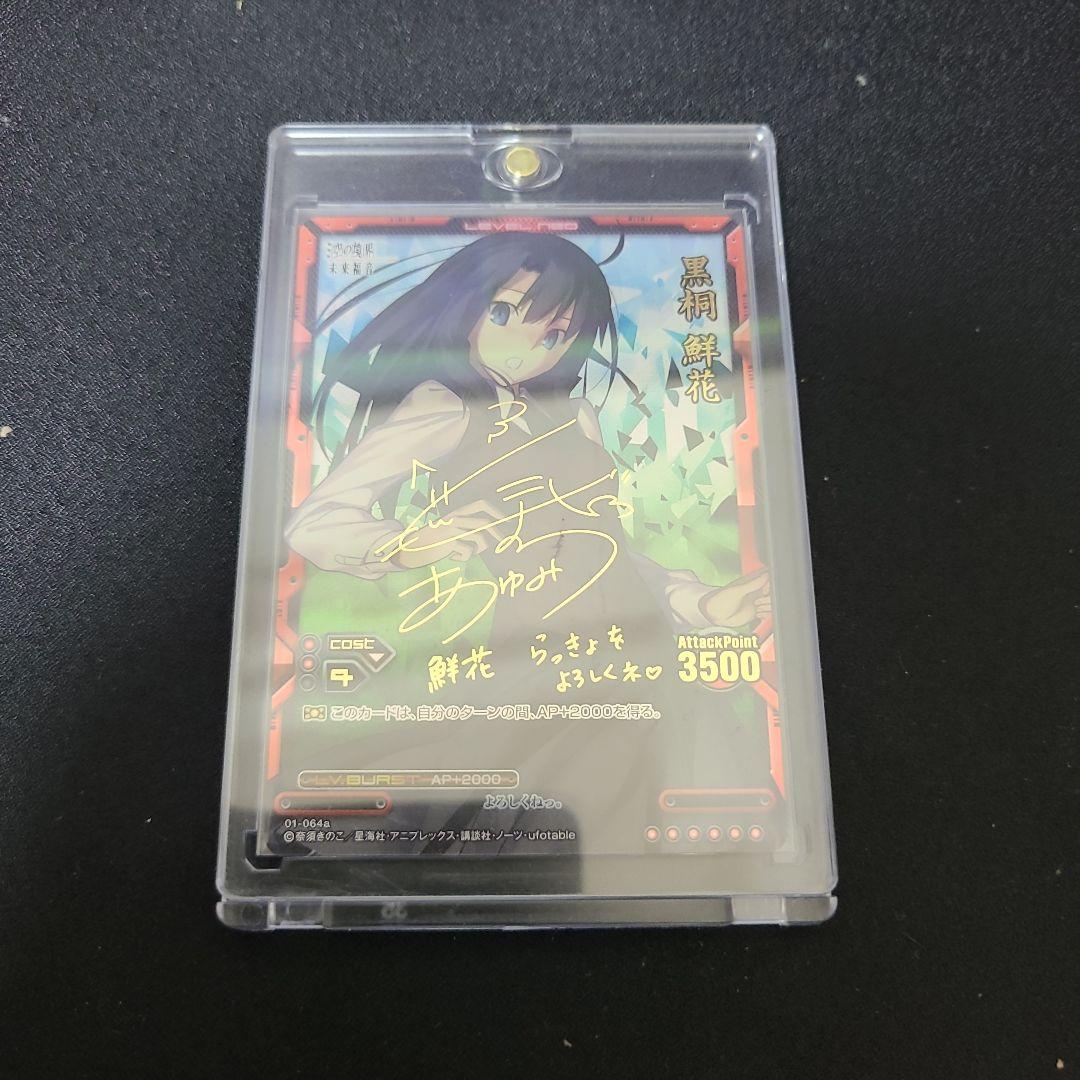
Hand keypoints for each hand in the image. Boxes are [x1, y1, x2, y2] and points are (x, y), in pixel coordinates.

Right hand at [391, 500, 507, 569]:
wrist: (410, 548)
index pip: (480, 504)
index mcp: (456, 513)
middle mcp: (455, 519)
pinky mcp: (448, 543)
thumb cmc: (431, 541)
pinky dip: (463, 557)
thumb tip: (486, 536)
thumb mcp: (447, 529)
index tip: (504, 520)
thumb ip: (464, 528)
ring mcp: (452, 530)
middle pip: (485, 522)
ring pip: (479, 538)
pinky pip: (468, 552)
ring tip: (470, 553)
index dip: (495, 511)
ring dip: (479, 549)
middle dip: (498, 533)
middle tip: (504, 542)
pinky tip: (453, 557)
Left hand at [699, 569, 770, 626]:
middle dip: (768, 598)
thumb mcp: (737, 590)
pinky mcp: (756, 612)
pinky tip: (757, 613)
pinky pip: (768, 613)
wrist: (715, 615)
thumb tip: (766, 575)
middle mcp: (756, 592)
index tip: (764, 590)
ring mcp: (756, 603)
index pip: (768, 582)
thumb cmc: (720, 600)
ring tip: (756, 607)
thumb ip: (753, 584)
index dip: (769, 587)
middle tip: (758, 601)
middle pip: (772, 594)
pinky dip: (766, 614)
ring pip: (772, 604)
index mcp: (751, 584)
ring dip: (767, 607)